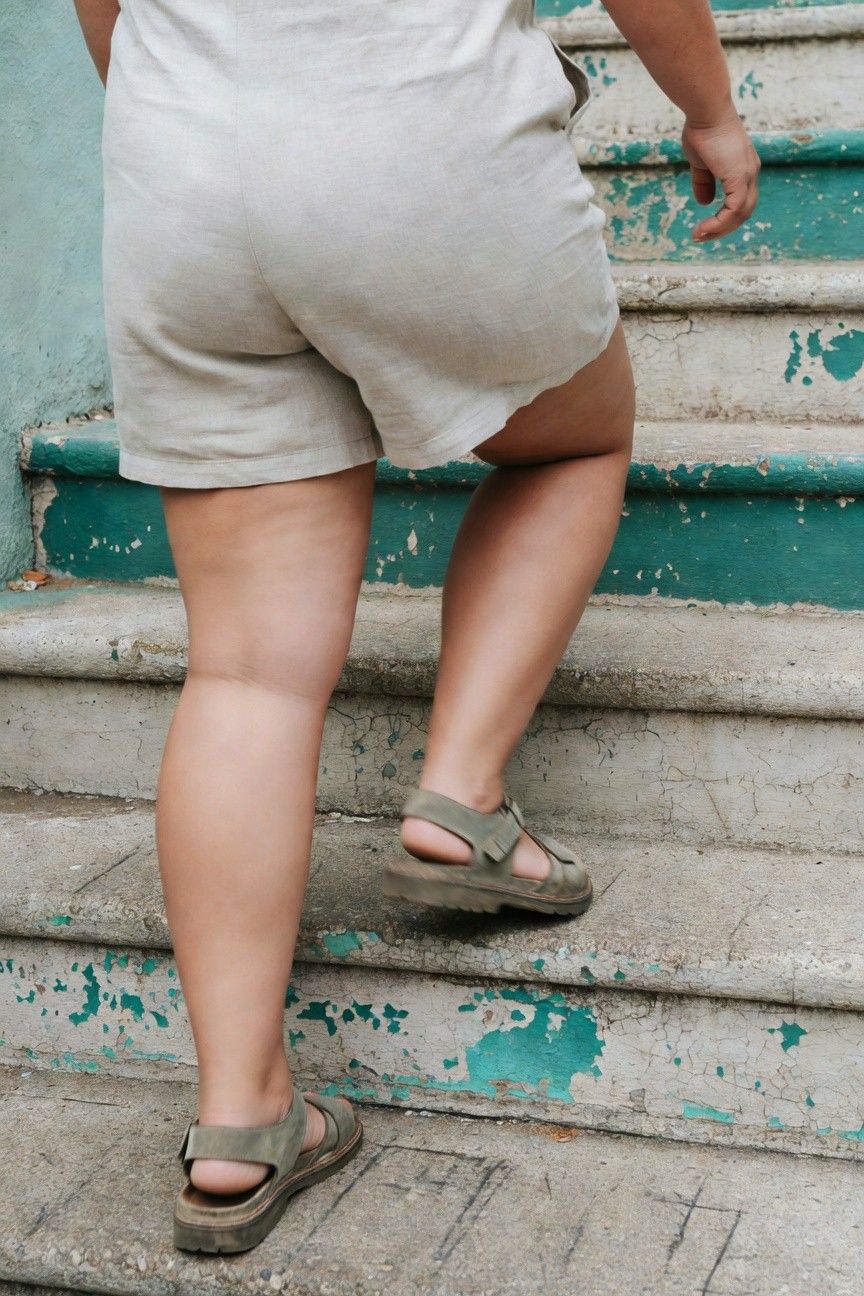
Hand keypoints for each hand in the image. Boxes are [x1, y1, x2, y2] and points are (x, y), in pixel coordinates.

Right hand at [681, 108, 759, 241]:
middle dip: (722, 228)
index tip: (704, 226)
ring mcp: (748, 175)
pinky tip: (703, 229)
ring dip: (719, 230)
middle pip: (744, 212)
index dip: (724, 217)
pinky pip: (733, 210)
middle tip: (701, 237)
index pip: (741, 201)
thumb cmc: (701, 130)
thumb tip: (705, 202)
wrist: (706, 111)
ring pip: (740, 214)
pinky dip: (718, 223)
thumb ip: (704, 182)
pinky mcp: (740, 177)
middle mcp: (751, 172)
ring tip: (699, 236)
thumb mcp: (700, 162)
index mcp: (743, 168)